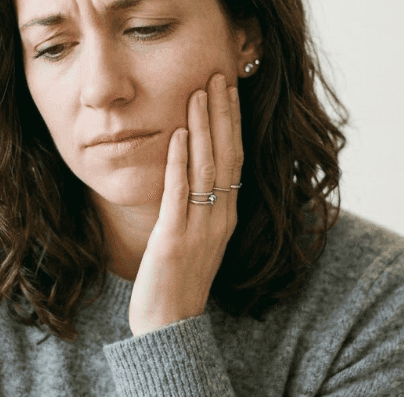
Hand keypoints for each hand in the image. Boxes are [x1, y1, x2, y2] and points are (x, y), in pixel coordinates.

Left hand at [128, 73, 242, 335]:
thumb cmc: (179, 283)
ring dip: (203, 127)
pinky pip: (179, 194)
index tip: (228, 88)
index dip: (232, 122)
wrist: (169, 328)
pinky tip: (176, 135)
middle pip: (226, 155)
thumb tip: (194, 172)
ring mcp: (199, 229)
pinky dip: (179, 162)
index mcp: (226, 216)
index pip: (234, 159)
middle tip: (218, 75)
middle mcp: (219, 219)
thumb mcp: (197, 240)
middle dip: (222, 113)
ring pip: (206, 168)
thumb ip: (200, 207)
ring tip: (199, 92)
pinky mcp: (172, 240)